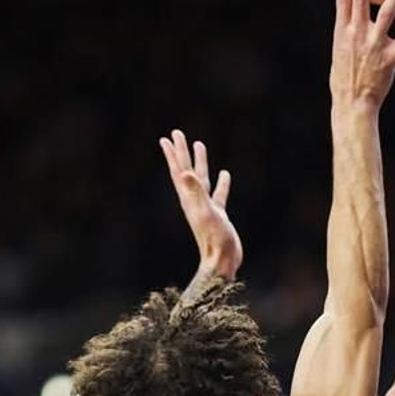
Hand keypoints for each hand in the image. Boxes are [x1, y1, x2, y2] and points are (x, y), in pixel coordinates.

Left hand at [160, 129, 241, 286]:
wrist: (222, 262)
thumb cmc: (214, 239)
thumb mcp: (205, 212)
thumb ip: (195, 192)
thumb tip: (185, 172)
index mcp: (189, 199)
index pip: (179, 170)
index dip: (174, 153)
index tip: (169, 136)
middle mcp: (194, 201)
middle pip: (186, 170)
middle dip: (182, 152)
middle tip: (177, 133)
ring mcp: (206, 207)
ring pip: (202, 179)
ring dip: (200, 162)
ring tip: (199, 145)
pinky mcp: (218, 215)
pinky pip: (219, 194)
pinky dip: (221, 182)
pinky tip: (225, 174)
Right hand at [330, 0, 394, 119]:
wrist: (353, 104)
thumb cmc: (345, 82)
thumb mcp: (340, 55)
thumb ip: (348, 36)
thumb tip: (353, 25)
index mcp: (342, 34)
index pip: (342, 1)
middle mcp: (357, 35)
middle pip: (359, 0)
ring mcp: (374, 45)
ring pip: (386, 14)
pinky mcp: (390, 57)